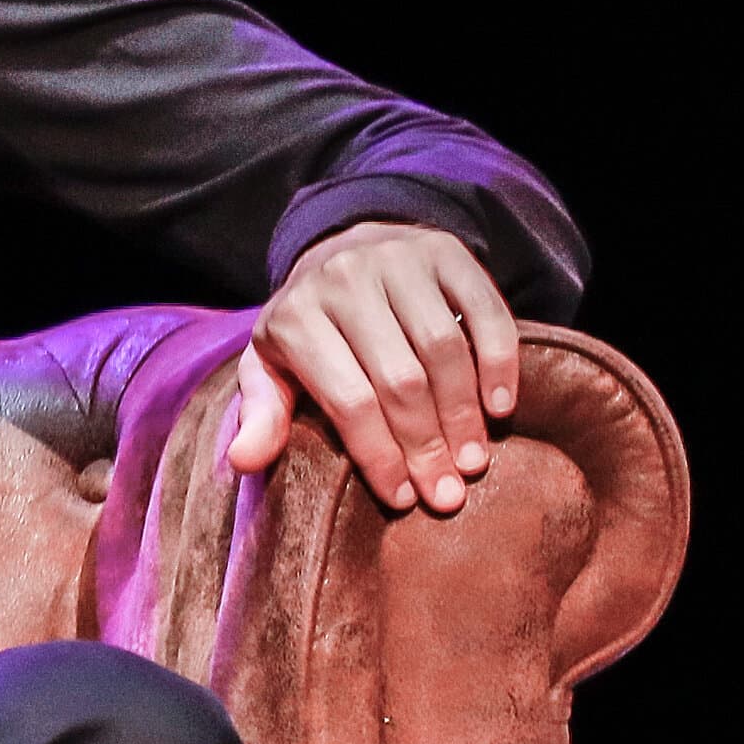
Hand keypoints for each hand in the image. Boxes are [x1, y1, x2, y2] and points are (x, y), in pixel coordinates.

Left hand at [231, 221, 523, 512]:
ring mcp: (398, 260)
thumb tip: (242, 460)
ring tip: (473, 461)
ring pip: (444, 350)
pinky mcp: (445, 250)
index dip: (379, 455)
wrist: (341, 244)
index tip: (403, 499)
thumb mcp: (270, 364)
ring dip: (464, 414)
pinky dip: (499, 362)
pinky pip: (485, 311)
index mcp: (296, 317)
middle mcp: (345, 281)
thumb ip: (261, 412)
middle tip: (448, 494)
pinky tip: (501, 407)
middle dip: (426, 446)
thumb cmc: (308, 324)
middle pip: (400, 381)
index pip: (348, 400)